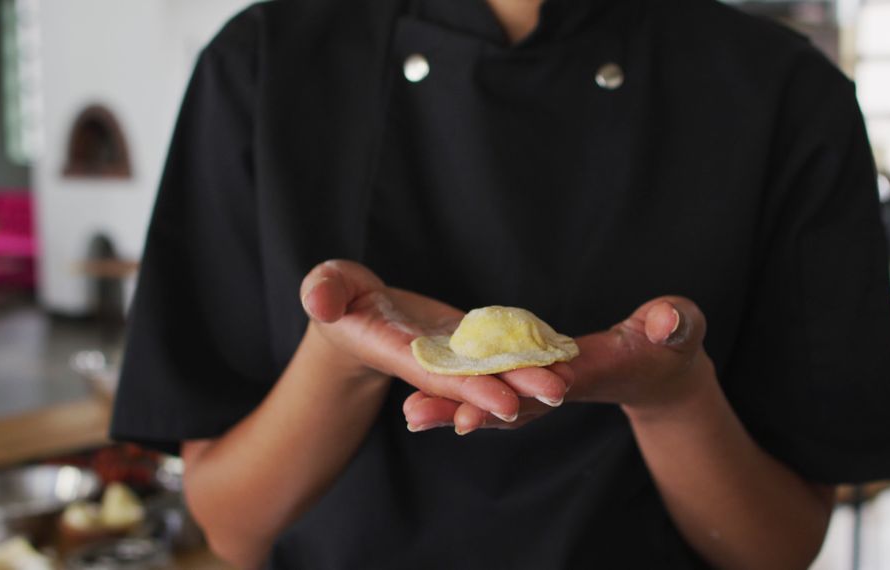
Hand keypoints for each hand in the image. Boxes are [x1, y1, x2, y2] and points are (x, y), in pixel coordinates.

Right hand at [299, 260, 572, 424]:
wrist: (356, 311)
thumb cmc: (337, 297)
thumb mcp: (326, 287)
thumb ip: (323, 292)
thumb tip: (320, 301)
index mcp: (396, 350)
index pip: (437, 373)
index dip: (470, 387)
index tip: (505, 402)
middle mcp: (430, 357)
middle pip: (476, 376)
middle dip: (514, 386)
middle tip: (557, 392)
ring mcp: (452, 350)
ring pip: (494, 365)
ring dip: (529, 374)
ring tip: (569, 375)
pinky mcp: (466, 338)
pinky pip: (498, 346)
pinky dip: (528, 351)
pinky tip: (561, 351)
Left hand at [402, 296, 709, 432]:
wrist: (662, 369)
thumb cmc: (674, 344)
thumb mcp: (681, 329)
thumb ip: (675, 324)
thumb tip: (668, 321)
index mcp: (593, 372)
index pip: (548, 386)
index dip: (513, 392)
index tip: (477, 407)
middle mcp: (560, 387)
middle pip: (507, 403)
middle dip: (464, 409)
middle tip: (417, 414)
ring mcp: (544, 389)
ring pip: (494, 403)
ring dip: (452, 409)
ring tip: (408, 413)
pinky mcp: (534, 383)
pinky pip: (494, 392)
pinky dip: (462, 398)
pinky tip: (425, 399)